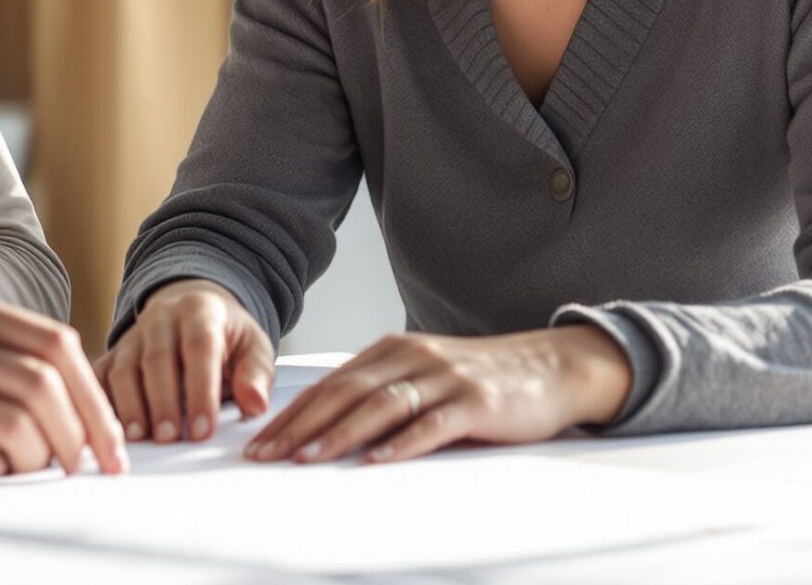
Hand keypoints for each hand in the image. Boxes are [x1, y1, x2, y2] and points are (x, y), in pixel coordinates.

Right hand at [0, 291, 128, 477]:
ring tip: (26, 468)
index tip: (113, 442)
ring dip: (36, 461)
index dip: (98, 397)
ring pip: (19, 429)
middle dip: (81, 437)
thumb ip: (7, 355)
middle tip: (87, 469)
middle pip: (46, 389)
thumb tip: (87, 406)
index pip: (59, 346)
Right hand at [95, 278, 273, 444]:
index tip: (204, 429)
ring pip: (124, 369)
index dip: (200, 390)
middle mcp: (162, 317)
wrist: (194, 312)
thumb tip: (254, 403)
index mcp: (201, 311)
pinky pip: (99, 376)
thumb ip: (256, 374)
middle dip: (162, 402)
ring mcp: (133, 335)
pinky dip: (100, 402)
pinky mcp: (113, 353)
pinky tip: (107, 428)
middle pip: (157, 359)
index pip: (199, 348)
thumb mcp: (253, 347)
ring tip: (140, 438)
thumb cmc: (227, 337)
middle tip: (169, 437)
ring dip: (130, 406)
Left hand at [245, 326, 629, 465]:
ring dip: (339, 435)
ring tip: (308, 459)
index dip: (292, 412)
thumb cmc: (483, 378)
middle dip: (300, 426)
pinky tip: (378, 460)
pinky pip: (432, 424)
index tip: (260, 440)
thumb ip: (383, 392)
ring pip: (380, 406)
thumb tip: (327, 426)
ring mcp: (445, 377)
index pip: (331, 384)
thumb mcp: (425, 375)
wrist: (551, 367)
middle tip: (266, 454)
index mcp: (394, 350)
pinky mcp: (476, 402)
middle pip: (345, 393)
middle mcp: (414, 357)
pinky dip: (402, 443)